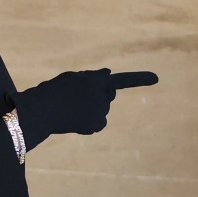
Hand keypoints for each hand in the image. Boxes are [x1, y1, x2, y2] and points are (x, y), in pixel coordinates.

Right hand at [13, 68, 158, 149]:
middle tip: (80, 97)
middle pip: (110, 94)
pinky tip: (76, 121)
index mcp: (97, 80)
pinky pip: (99, 124)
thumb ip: (93, 76)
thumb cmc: (53, 91)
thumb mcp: (73, 78)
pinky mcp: (96, 124)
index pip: (122, 80)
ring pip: (101, 110)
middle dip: (101, 94)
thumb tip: (109, 72)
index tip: (156, 78)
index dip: (140, 79)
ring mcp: (100, 111)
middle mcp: (102, 95)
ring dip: (90, 109)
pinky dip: (90, 124)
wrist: (41, 110)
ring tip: (71, 109)